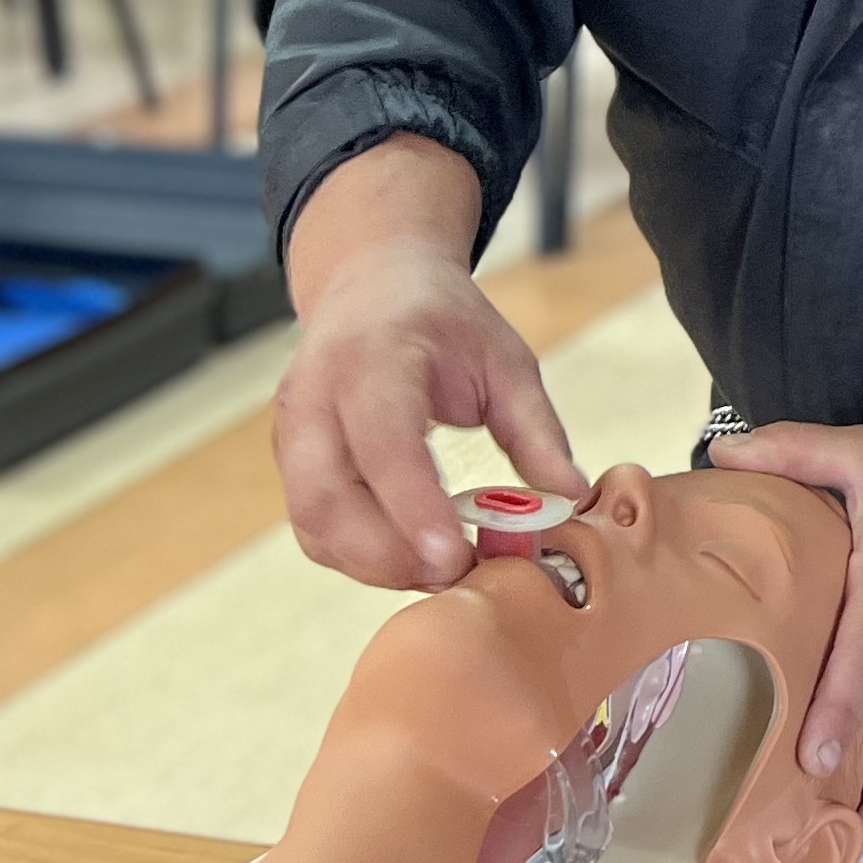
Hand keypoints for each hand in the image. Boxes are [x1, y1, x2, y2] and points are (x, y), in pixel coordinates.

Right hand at [272, 135, 584, 588]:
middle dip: (389, 554)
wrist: (373, 287)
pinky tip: (413, 558)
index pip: (382, 443)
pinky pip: (314, 527)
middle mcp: (315, 397)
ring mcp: (293, 432)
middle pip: (326, 498)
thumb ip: (537, 430)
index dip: (412, 506)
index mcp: (372, 359)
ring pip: (314, 523)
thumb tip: (571, 496)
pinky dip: (360, 556)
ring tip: (445, 571)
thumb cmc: (444, 323)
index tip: (454, 556)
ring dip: (376, 564)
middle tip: (459, 575)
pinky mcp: (290, 462)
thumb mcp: (506, 360)